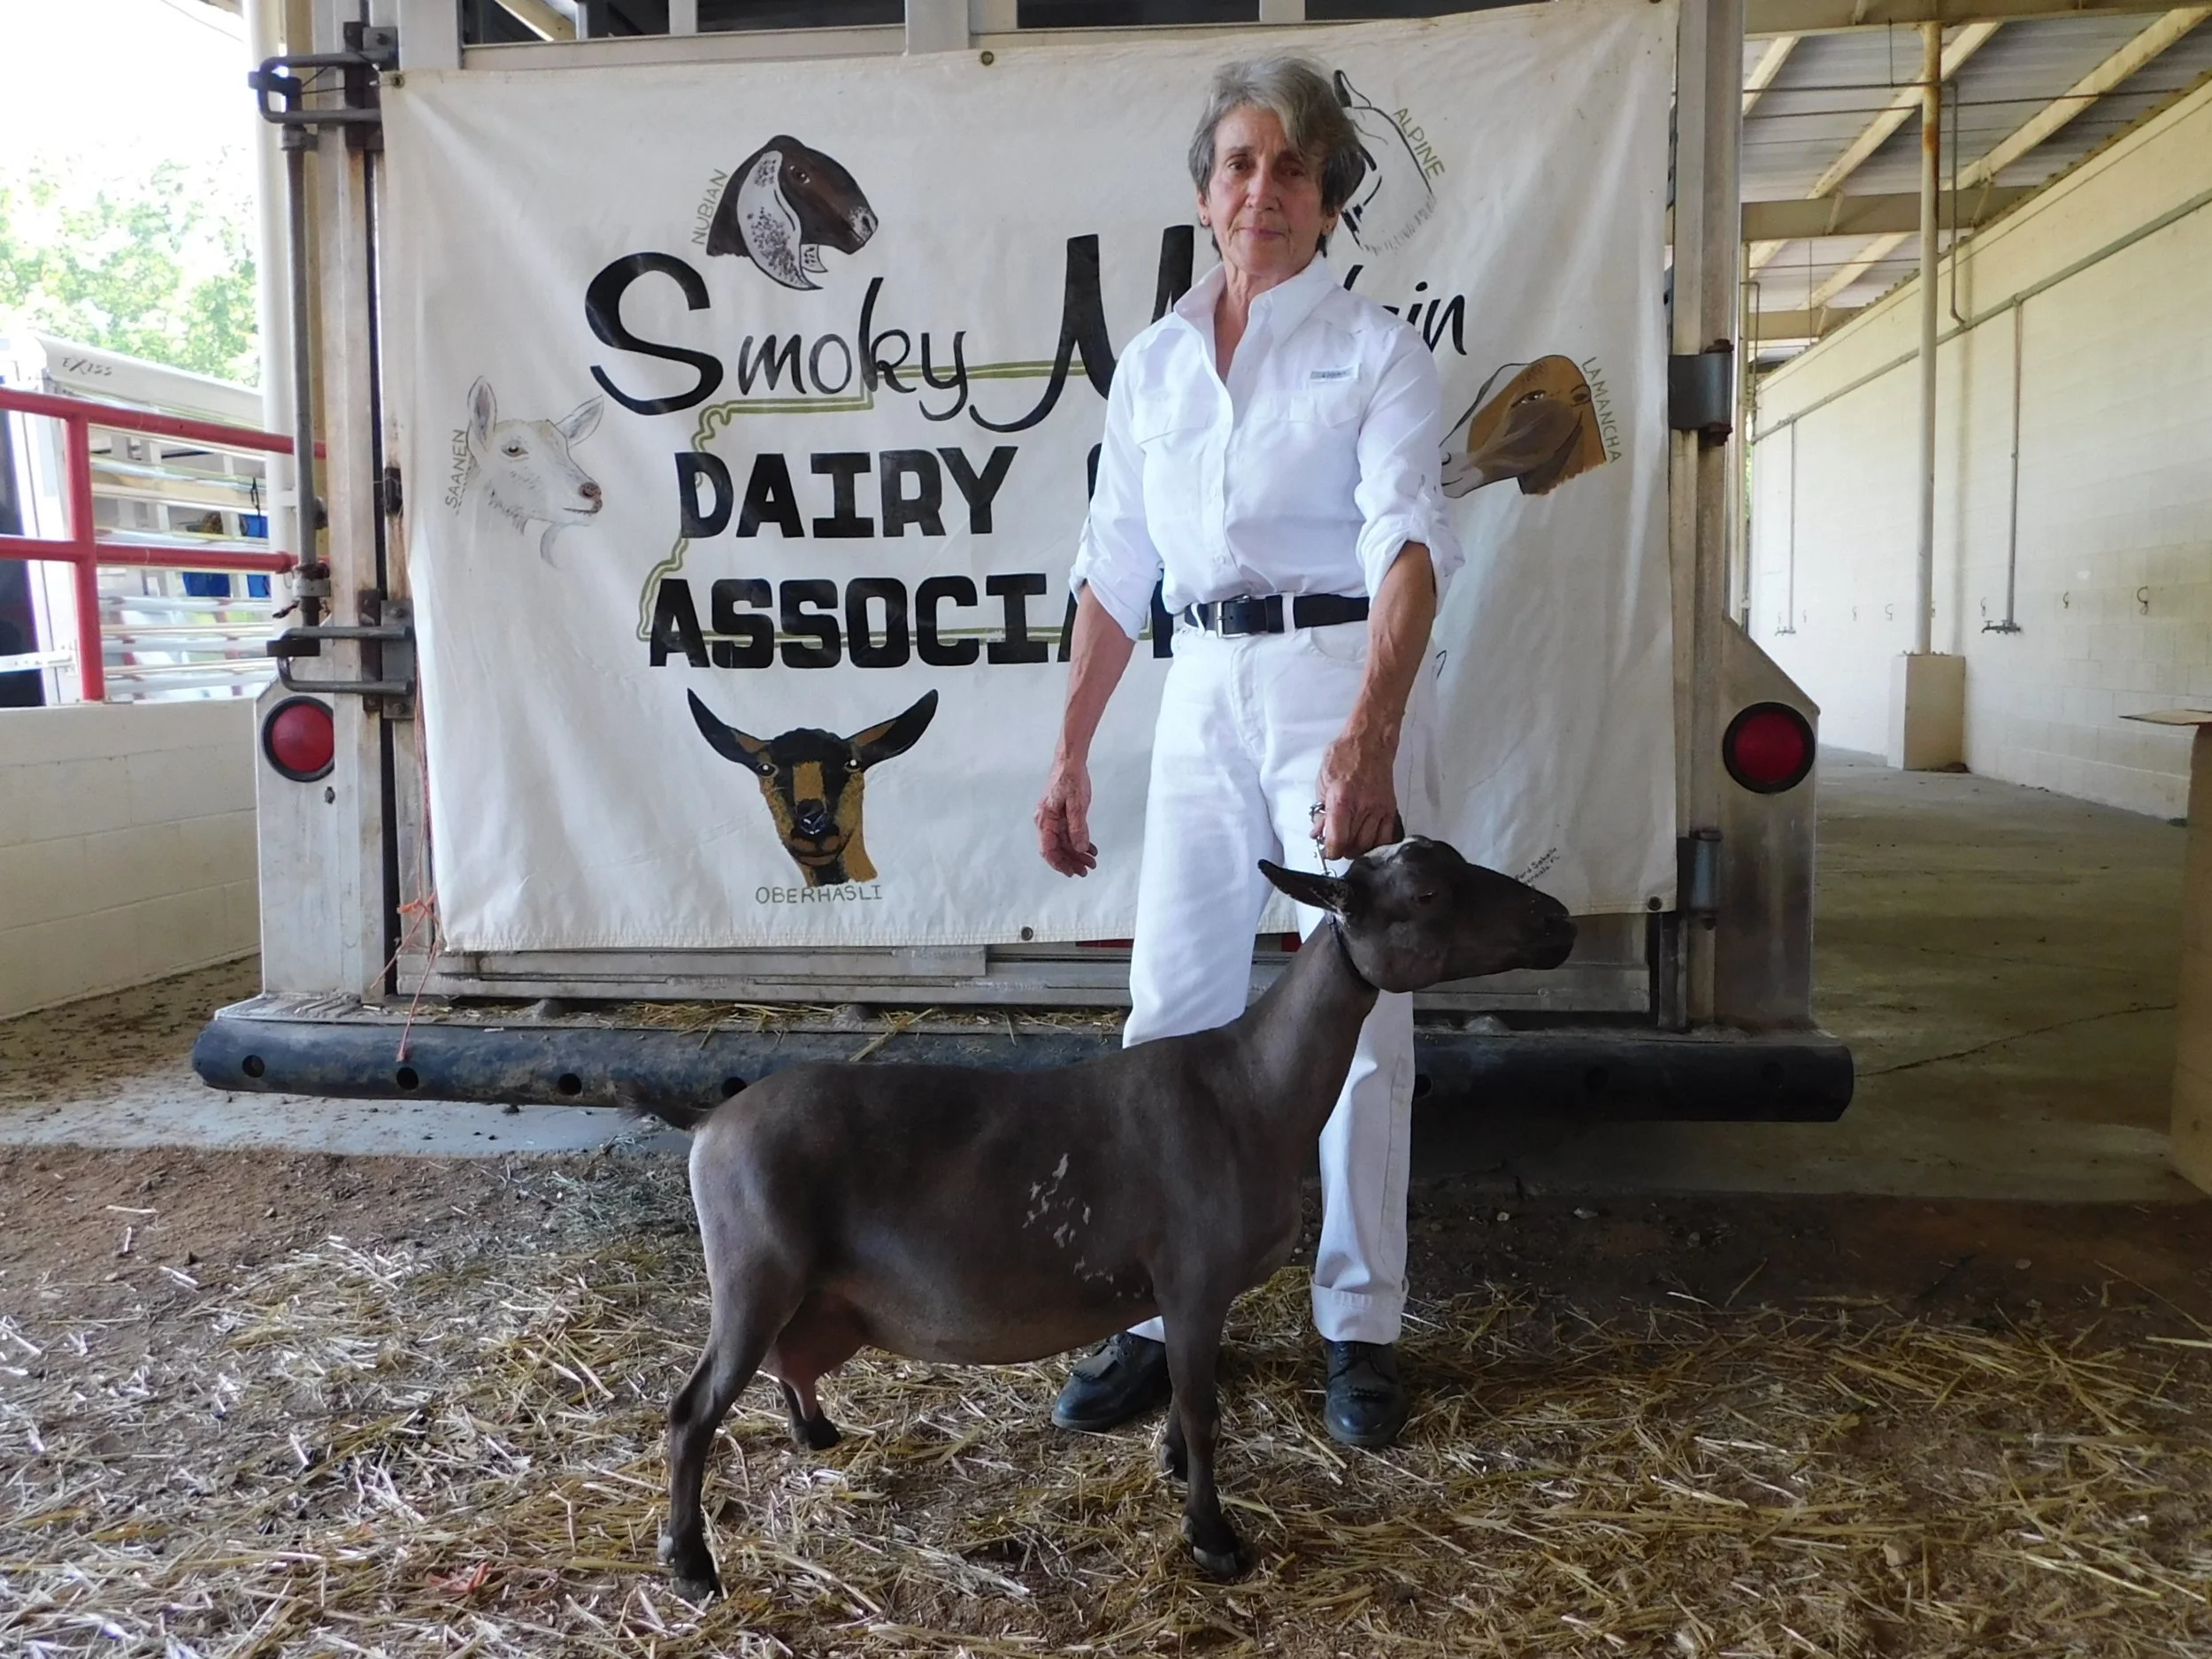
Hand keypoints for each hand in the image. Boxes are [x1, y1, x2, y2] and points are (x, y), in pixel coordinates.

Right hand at [1036, 756, 1097, 876]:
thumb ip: (1078, 827)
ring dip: (1076, 853)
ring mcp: (1052, 818)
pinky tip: (1089, 848)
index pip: (1049, 849)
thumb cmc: (1070, 777)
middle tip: (1086, 870)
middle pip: (1056, 848)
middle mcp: (1045, 820)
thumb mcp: (1078, 804)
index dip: (1060, 863)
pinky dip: (1078, 841)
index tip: (1072, 872)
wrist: (1070, 760)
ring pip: (1063, 842)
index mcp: (1045, 819)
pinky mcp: (1060, 814)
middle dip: (1071, 861)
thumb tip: (1080, 847)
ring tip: (1090, 861)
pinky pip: (1067, 833)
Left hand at [1314, 729, 1398, 859]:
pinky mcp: (1390, 808)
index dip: (1331, 852)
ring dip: (1359, 848)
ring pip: (1371, 845)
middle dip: (1344, 850)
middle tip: (1337, 843)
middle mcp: (1363, 808)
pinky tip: (1367, 838)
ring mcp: (1379, 809)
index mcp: (1342, 801)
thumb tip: (1319, 832)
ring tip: (1350, 840)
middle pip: (1355, 847)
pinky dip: (1377, 844)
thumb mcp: (1323, 782)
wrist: (1369, 741)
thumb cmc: (1344, 756)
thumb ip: (1321, 811)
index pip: (1338, 841)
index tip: (1328, 850)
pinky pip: (1387, 837)